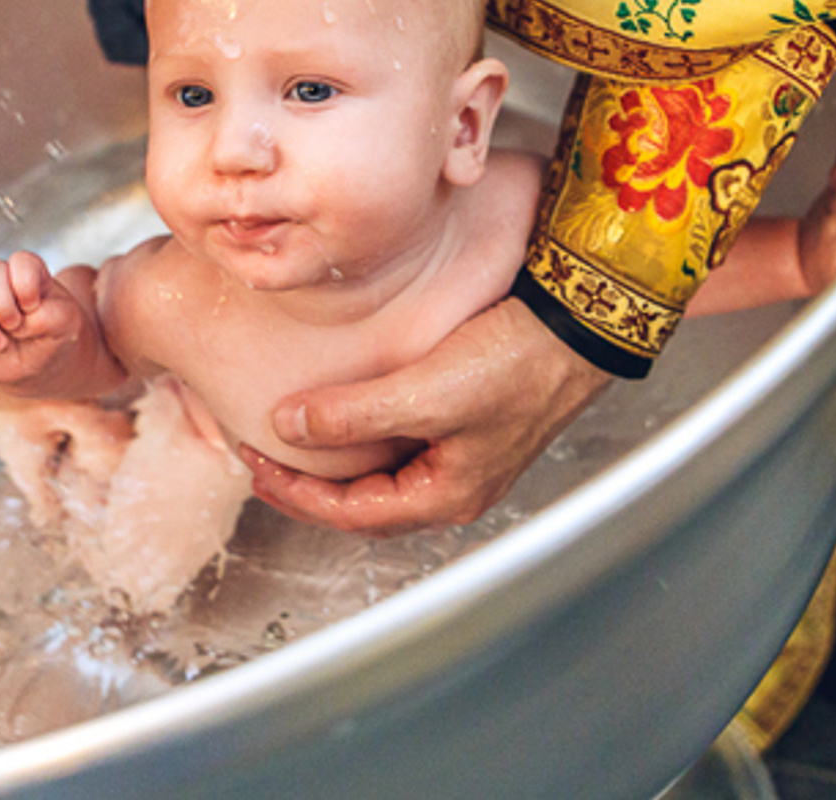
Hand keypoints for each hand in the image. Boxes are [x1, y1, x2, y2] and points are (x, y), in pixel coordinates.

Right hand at [0, 251, 124, 398]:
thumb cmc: (53, 335)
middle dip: (4, 306)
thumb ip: (52, 315)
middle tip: (16, 328)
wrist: (39, 364)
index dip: (26, 287)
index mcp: (28, 273)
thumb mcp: (66, 324)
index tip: (34, 308)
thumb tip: (25, 318)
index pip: (21, 261)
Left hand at [239, 298, 610, 535]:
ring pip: (380, 474)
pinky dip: (361, 435)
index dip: (294, 492)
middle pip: (362, 504)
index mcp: (445, 497)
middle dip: (307, 485)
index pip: (348, 514)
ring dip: (334, 461)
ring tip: (293, 439)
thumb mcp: (427, 392)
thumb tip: (289, 427)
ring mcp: (461, 456)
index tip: (254, 460)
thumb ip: (354, 414)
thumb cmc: (520, 361)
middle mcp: (452, 487)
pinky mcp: (466, 421)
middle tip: (261, 460)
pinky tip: (345, 412)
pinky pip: (398, 443)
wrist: (581, 322)